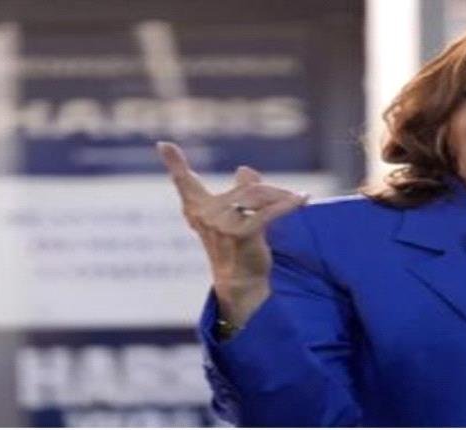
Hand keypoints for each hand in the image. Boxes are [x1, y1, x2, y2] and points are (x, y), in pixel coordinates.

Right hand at [157, 141, 307, 324]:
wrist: (240, 282)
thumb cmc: (237, 249)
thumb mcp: (235, 217)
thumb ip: (238, 192)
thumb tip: (244, 169)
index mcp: (198, 209)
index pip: (184, 183)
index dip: (174, 163)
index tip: (163, 144)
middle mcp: (205, 215)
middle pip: (247, 187)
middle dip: (273, 192)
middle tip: (293, 196)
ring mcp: (221, 224)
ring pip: (258, 196)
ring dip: (282, 197)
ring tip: (298, 199)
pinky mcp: (240, 233)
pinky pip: (268, 212)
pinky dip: (288, 205)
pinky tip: (302, 200)